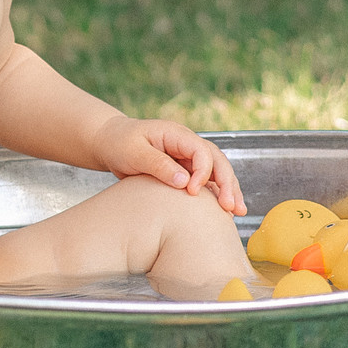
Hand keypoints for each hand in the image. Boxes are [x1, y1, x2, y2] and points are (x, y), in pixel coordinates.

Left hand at [93, 117, 246, 215]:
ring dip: (229, 191)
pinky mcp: (185, 171)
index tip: (192, 192)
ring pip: (217, 173)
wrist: (110, 142)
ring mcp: (188, 158)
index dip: (202, 172)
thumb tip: (184, 182)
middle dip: (227, 183)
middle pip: (217, 161)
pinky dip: (216, 195)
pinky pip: (206, 182)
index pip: (201, 151)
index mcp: (177, 135)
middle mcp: (188, 145)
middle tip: (230, 207)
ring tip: (237, 212)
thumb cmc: (119, 143)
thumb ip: (158, 165)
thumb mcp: (134, 152)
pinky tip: (224, 212)